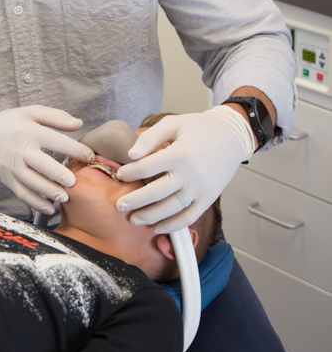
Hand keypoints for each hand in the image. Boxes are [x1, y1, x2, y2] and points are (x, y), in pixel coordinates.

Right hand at [0, 105, 94, 214]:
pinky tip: (50, 208)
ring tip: (65, 197)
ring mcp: (13, 167)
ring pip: (32, 182)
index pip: (55, 141)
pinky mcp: (7, 180)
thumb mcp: (31, 112)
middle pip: (41, 164)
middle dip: (58, 174)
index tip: (90, 156)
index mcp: (29, 131)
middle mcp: (21, 150)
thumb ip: (56, 117)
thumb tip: (79, 124)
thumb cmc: (10, 122)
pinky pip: (22, 194)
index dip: (74, 149)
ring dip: (49, 192)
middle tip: (74, 182)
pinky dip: (35, 203)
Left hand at [115, 106, 253, 231]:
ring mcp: (201, 188)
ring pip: (171, 208)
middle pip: (156, 192)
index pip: (148, 167)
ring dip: (151, 217)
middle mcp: (190, 174)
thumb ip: (150, 137)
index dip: (130, 173)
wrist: (232, 136)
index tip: (120, 175)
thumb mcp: (173, 123)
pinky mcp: (209, 198)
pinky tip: (158, 228)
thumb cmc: (200, 128)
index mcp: (180, 153)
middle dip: (135, 200)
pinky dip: (174, 225)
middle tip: (119, 206)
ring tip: (134, 219)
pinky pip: (190, 217)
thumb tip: (131, 155)